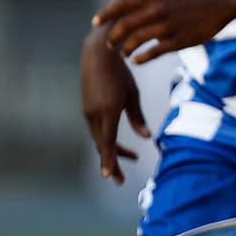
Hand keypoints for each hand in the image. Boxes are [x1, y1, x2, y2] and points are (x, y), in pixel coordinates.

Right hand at [81, 31, 150, 184]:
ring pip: (100, 138)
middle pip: (103, 146)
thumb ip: (137, 117)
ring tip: (132, 157)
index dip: (110, 161)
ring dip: (113, 150)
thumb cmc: (120, 73)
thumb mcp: (132, 94)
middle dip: (113, 162)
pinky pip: (97, 129)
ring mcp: (88, 113)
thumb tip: (147, 138)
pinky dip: (107, 138)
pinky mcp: (87, 109)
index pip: (108, 142)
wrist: (98, 55)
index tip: (110, 177)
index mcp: (107, 112)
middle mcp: (94, 116)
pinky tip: (117, 140)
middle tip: (121, 180)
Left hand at [93, 0, 233, 63]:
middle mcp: (158, 10)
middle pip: (125, 25)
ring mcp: (168, 26)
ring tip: (124, 54)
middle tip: (110, 45)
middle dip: (113, 37)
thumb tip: (127, 12)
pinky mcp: (178, 41)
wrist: (219, 4)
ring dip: (126, 50)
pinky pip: (153, 52)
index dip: (105, 14)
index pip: (122, 4)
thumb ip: (148, 3)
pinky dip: (141, 58)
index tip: (95, 22)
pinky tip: (137, 60)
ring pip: (136, 40)